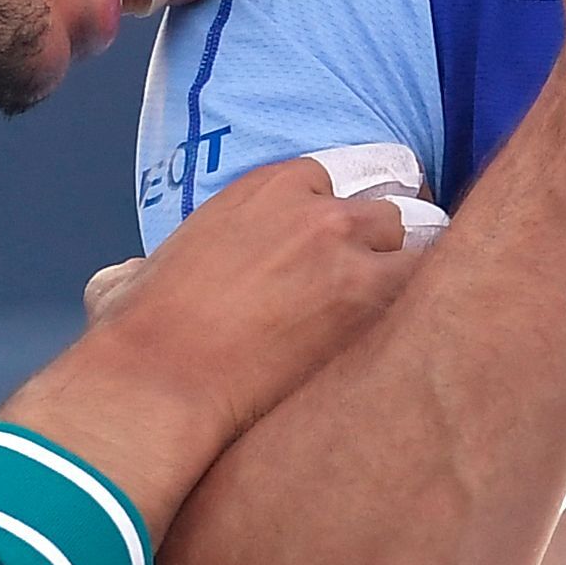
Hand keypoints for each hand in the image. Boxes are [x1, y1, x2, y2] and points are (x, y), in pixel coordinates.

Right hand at [3, 159, 411, 536]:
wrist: (156, 382)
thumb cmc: (134, 339)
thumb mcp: (131, 279)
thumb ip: (146, 267)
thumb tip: (129, 281)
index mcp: (262, 190)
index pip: (337, 182)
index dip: (344, 223)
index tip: (345, 253)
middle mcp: (314, 208)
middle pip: (391, 209)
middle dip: (391, 248)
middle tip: (385, 293)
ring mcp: (348, 249)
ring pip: (426, 243)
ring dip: (419, 280)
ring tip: (414, 325)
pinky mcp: (371, 299)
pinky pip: (436, 287)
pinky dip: (436, 312)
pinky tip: (428, 347)